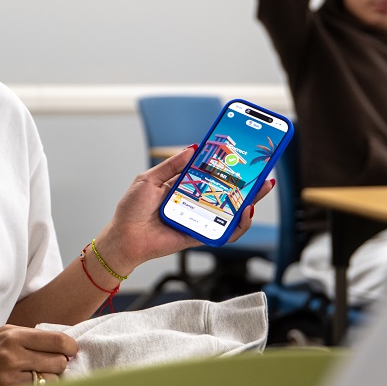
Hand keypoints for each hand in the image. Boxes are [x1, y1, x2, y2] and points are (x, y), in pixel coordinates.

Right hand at [0, 325, 75, 385]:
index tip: (72, 351)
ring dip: (50, 379)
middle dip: (60, 364)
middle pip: (58, 361)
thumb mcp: (5, 335)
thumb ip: (32, 336)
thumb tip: (65, 345)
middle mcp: (12, 353)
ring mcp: (10, 375)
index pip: (56, 340)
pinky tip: (30, 385)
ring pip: (51, 379)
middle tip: (52, 365)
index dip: (71, 346)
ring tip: (37, 375)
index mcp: (13, 335)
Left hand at [93, 147, 275, 272]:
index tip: (241, 155)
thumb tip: (193, 148)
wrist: (124, 237)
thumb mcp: (149, 179)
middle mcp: (193, 202)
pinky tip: (243, 213)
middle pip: (226, 193)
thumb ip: (171, 165)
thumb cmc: (131, 209)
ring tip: (258, 191)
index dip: (225, 167)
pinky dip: (237, 225)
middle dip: (247, 184)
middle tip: (262, 174)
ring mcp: (198, 219)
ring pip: (230, 212)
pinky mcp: (199, 235)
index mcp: (182, 186)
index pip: (209, 174)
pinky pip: (223, 232)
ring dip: (248, 203)